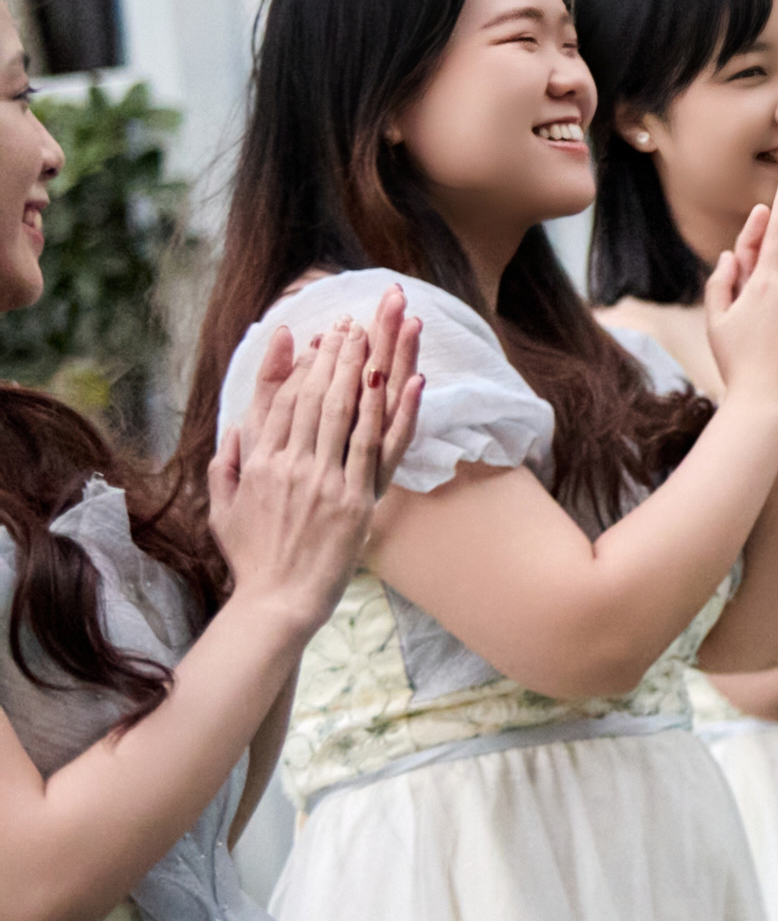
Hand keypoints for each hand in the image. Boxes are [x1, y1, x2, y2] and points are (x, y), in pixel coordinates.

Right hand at [208, 296, 423, 632]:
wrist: (277, 601)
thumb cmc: (252, 557)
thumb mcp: (223, 508)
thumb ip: (229, 464)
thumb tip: (238, 429)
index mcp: (260, 462)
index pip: (282, 400)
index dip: (300, 365)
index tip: (315, 336)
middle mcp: (291, 464)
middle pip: (317, 396)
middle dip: (336, 354)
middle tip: (353, 319)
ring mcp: (325, 480)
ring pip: (348, 411)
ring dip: (365, 367)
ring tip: (380, 331)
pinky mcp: (356, 499)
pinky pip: (379, 447)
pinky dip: (396, 411)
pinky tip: (410, 379)